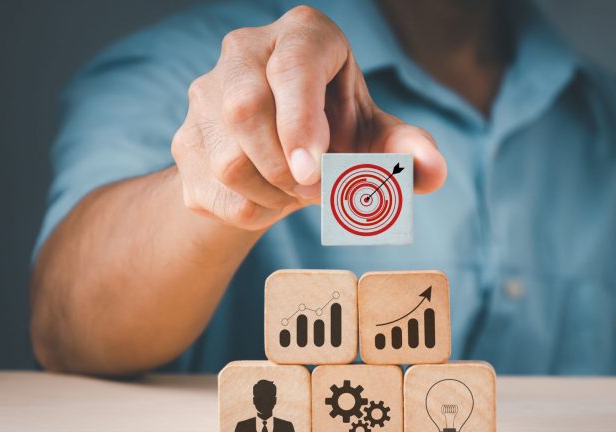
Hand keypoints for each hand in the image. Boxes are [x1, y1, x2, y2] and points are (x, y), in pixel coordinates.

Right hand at [171, 5, 446, 229]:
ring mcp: (203, 95)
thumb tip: (432, 169)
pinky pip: (213, 192)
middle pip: (244, 110)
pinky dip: (252, 212)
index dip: (301, 121)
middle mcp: (243, 51)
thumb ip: (405, 150)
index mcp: (301, 36)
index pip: (292, 66)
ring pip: (227, 160)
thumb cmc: (335, 132)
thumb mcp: (374, 136)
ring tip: (299, 193)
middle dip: (288, 169)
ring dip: (274, 195)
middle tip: (319, 191)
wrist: (278, 155)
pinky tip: (272, 200)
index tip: (314, 171)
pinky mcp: (184, 140)